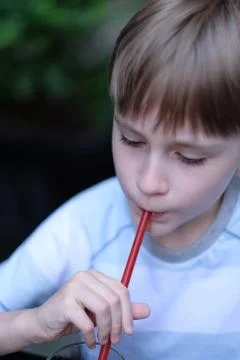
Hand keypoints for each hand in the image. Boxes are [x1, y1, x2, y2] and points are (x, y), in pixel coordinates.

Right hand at [34, 270, 149, 347]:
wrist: (43, 322)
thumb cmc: (73, 315)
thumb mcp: (100, 312)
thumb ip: (122, 309)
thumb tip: (147, 310)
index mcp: (95, 275)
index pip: (121, 290)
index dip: (129, 311)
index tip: (129, 330)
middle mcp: (85, 277)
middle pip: (114, 299)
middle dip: (118, 323)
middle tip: (116, 339)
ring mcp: (74, 287)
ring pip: (103, 309)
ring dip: (106, 330)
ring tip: (103, 340)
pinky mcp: (65, 302)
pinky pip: (87, 322)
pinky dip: (92, 336)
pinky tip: (90, 341)